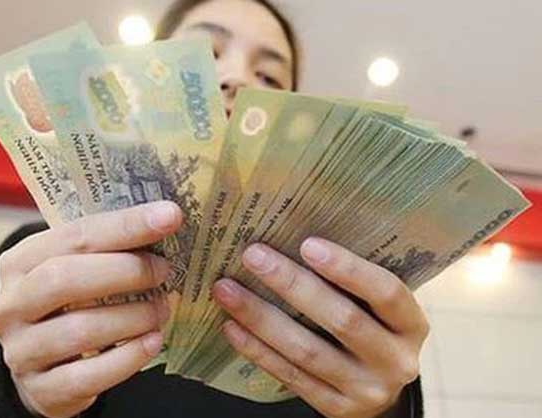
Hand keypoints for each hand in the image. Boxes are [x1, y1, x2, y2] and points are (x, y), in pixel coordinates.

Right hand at [0, 201, 181, 417]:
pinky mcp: (41, 389)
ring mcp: (20, 350)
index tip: (170, 216)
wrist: (47, 365)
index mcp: (20, 261)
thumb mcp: (80, 267)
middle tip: (165, 271)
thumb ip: (109, 247)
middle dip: (127, 271)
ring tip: (163, 309)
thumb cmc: (72, 303)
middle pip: (66, 279)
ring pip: (80, 330)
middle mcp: (10, 304)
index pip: (74, 235)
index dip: (126, 225)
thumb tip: (166, 219)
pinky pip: (87, 376)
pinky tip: (153, 342)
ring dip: (134, 316)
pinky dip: (128, 357)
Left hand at [213, 237, 428, 417]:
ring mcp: (365, 390)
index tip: (307, 244)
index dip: (348, 268)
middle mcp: (395, 360)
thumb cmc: (374, 330)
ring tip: (226, 289)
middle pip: (342, 320)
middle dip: (292, 285)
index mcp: (410, 326)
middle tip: (253, 255)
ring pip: (307, 351)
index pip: (386, 292)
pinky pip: (290, 375)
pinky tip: (232, 325)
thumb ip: (355, 283)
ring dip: (261, 317)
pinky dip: (258, 349)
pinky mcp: (336, 408)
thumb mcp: (380, 309)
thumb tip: (295, 236)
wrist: (380, 391)